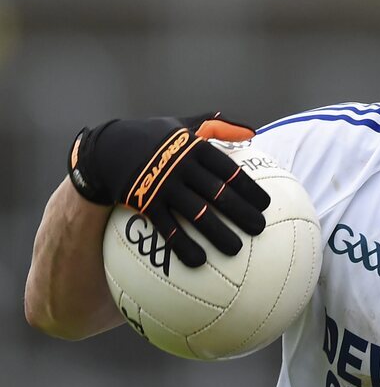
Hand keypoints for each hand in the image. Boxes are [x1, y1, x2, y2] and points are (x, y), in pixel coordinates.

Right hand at [67, 113, 270, 265]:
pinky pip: (168, 228)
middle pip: (217, 193)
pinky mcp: (145, 203)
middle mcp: (181, 167)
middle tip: (259, 229)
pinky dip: (183, 245)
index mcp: (194, 148)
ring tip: (236, 249)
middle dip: (241, 212)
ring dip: (218, 232)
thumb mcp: (184, 125)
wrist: (107, 148)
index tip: (265, 205)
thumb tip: (253, 130)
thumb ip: (217, 127)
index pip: (227, 169)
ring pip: (196, 213)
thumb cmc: (154, 137)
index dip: (248, 188)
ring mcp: (163, 186)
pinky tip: (199, 261)